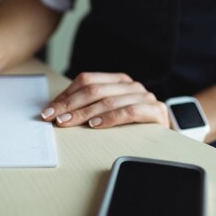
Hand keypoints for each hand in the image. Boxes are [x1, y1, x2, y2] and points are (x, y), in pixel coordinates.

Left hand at [40, 72, 168, 128]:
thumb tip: (57, 110)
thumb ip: (89, 105)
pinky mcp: (155, 111)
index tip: (48, 110)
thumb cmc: (133, 124)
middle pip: (94, 90)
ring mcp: (144, 96)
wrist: (167, 135)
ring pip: (108, 101)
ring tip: (68, 122)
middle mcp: (130, 85)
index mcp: (117, 80)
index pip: (86, 80)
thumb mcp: (109, 110)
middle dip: (70, 105)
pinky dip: (109, 118)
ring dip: (84, 112)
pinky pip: (128, 112)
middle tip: (53, 117)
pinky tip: (95, 125)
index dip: (65, 94)